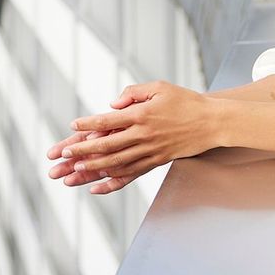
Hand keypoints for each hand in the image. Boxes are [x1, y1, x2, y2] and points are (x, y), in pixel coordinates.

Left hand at [47, 81, 221, 192]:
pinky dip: (112, 183)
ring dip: (92, 168)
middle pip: (107, 146)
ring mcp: (149, 151)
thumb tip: (112, 103)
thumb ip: (134, 93)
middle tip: (63, 156)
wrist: (212, 122)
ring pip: (115, 164)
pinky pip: (130, 175)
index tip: (72, 126)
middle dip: (82, 151)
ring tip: (73, 172)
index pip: (109, 120)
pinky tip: (96, 188)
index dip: (88, 124)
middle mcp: (143, 135)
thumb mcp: (160, 87)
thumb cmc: (186, 101)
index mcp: (142, 115)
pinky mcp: (155, 162)